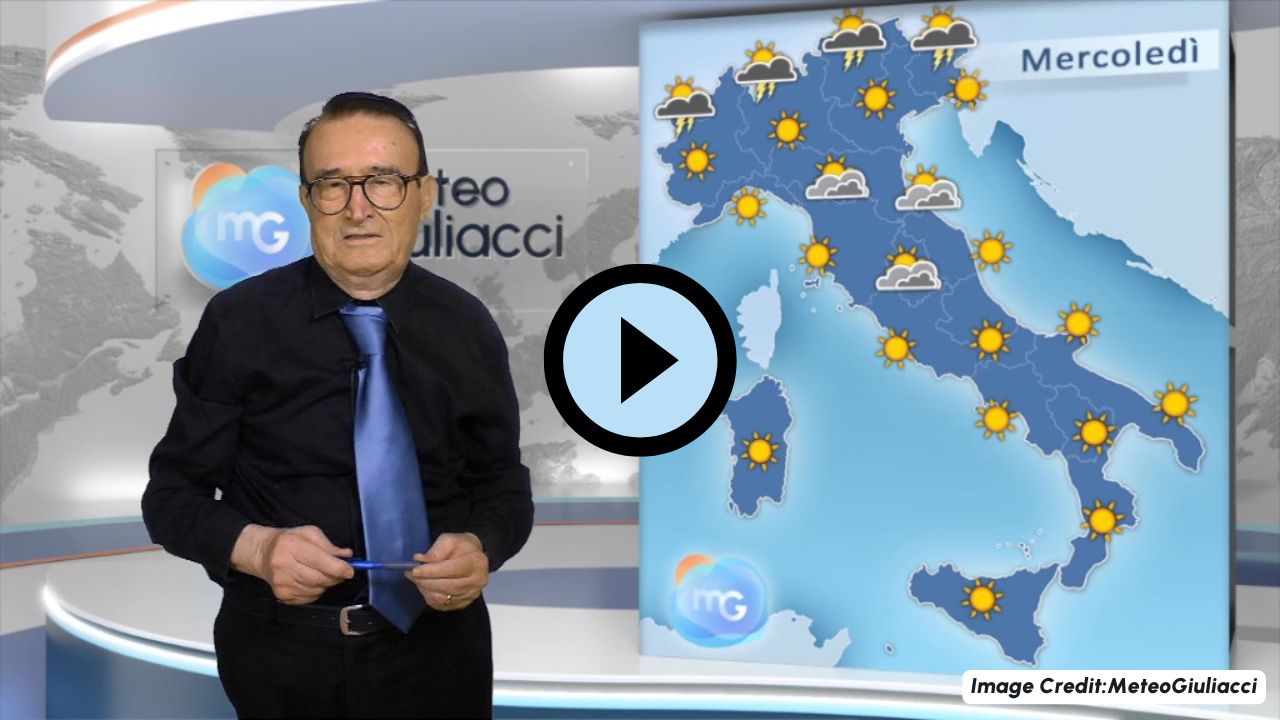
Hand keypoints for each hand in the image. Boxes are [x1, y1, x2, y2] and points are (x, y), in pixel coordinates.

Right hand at [235, 524, 354, 604]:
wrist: (263, 553)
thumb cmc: (289, 541)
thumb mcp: (309, 534)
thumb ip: (329, 545)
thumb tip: (347, 556)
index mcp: (290, 546)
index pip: (320, 561)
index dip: (339, 568)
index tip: (350, 571)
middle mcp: (283, 566)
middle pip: (319, 578)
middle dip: (336, 577)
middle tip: (342, 572)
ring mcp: (281, 583)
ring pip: (316, 590)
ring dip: (326, 584)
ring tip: (323, 573)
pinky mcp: (281, 595)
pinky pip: (309, 598)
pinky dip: (317, 591)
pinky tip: (312, 581)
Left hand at [404, 533, 488, 610]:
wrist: (473, 556)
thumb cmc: (461, 546)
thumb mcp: (449, 540)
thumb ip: (435, 550)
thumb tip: (420, 560)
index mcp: (476, 562)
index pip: (451, 570)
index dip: (431, 572)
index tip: (415, 570)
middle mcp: (477, 581)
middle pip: (447, 586)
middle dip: (425, 581)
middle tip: (411, 574)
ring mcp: (471, 594)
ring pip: (443, 598)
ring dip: (425, 590)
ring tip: (417, 580)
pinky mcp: (464, 603)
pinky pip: (442, 605)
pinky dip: (430, 598)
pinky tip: (425, 588)